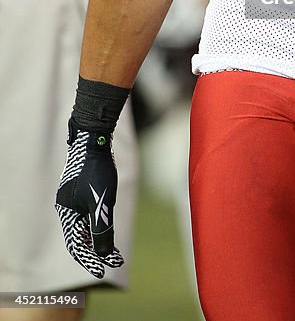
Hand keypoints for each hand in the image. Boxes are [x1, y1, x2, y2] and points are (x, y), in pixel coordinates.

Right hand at [55, 120, 123, 278]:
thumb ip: (102, 229)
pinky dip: (96, 220)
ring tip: (112, 246)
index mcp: (67, 212)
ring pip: (84, 223)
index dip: (90, 259)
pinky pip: (87, 210)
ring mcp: (72, 196)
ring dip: (97, 235)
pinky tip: (107, 219)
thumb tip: (106, 255)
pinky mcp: (80, 187)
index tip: (103, 271)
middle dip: (95, 249)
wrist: (94, 138)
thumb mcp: (102, 202)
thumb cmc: (97, 170)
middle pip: (79, 235)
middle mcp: (66, 206)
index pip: (76, 244)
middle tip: (113, 259)